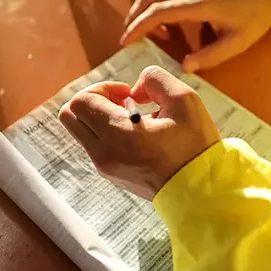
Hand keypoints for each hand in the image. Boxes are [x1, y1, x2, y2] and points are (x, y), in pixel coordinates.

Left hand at [58, 66, 220, 199]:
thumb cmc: (195, 147)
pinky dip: (105, 132)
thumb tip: (134, 90)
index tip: (128, 94)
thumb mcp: (184, 99)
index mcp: (118, 135)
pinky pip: (92, 144)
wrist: (200, 191)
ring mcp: (104, 166)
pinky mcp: (110, 174)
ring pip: (79, 130)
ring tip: (133, 119)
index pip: (81, 101)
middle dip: (93, 100)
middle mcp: (103, 153)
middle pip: (70, 115)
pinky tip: (136, 134)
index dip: (102, 88)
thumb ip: (154, 79)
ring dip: (99, 116)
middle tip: (123, 102)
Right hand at [121, 0, 270, 71]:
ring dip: (143, 14)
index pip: (159, 11)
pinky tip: (165, 30)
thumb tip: (184, 66)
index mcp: (199, 4)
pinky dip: (155, 12)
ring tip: (147, 38)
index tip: (126, 41)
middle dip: (133, 17)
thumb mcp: (237, 43)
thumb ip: (211, 56)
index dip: (139, 26)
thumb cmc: (253, 18)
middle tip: (127, 39)